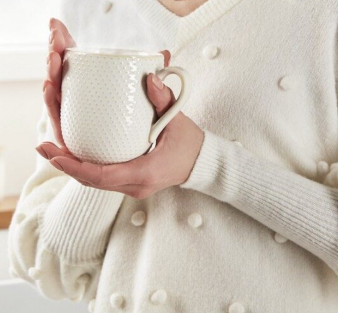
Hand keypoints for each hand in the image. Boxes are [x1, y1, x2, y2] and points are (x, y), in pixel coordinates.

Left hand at [36, 20, 204, 198]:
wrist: (202, 163)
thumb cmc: (190, 143)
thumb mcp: (178, 119)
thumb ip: (164, 99)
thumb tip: (149, 77)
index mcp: (147, 171)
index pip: (102, 175)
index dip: (74, 166)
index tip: (53, 153)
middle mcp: (136, 185)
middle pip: (91, 181)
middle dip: (65, 165)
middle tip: (43, 145)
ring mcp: (133, 188)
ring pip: (94, 182)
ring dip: (72, 167)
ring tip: (51, 149)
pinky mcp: (130, 184)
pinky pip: (102, 180)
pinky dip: (85, 168)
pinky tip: (71, 155)